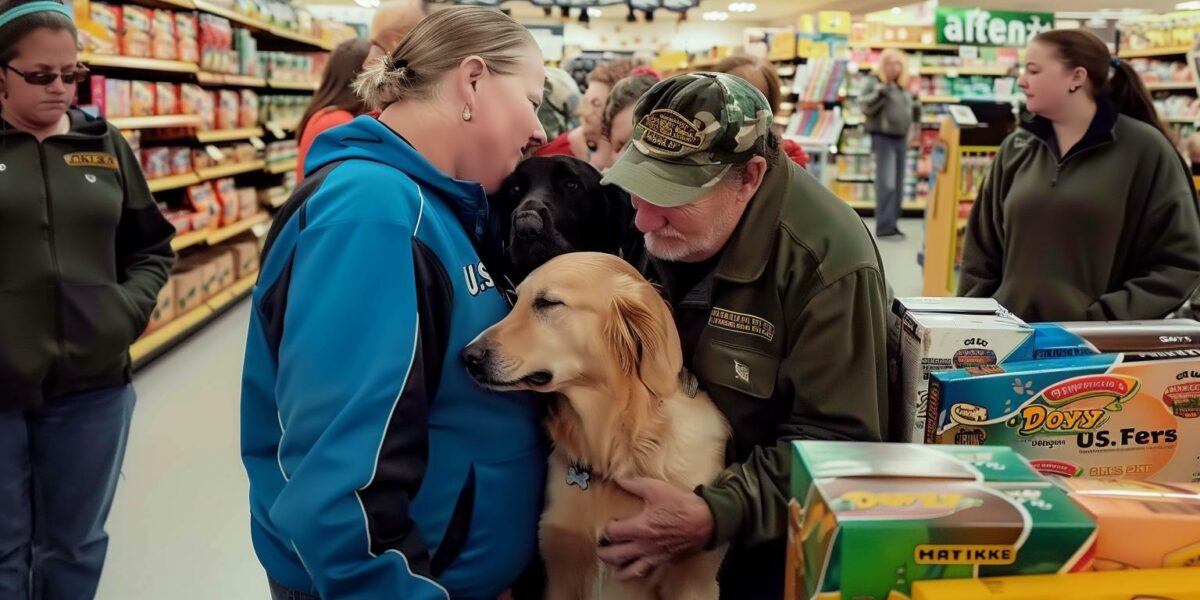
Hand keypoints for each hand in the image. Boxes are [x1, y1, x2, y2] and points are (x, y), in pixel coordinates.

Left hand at [596, 477, 713, 580]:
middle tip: (601, 548)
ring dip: (618, 570)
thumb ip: (635, 484)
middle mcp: (644, 546)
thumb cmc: (681, 505)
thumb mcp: (657, 488)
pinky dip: (641, 574)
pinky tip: (638, 571)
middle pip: (615, 556)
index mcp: (639, 528)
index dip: (605, 529)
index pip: (612, 533)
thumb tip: (618, 479)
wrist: (706, 521)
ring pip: (630, 571)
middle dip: (604, 553)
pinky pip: (650, 574)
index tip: (608, 524)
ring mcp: (655, 557)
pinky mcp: (666, 562)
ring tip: (614, 566)